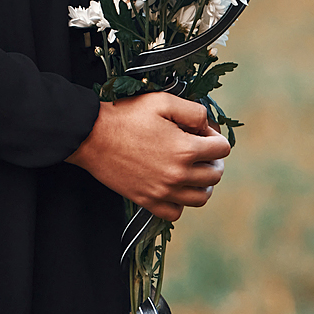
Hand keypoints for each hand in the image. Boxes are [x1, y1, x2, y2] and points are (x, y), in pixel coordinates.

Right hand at [66, 92, 231, 221]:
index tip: (201, 132)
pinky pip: (175, 212)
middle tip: (200, 151)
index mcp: (186, 149)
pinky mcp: (147, 201)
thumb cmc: (126, 116)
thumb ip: (194, 111)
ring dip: (202, 184)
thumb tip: (207, 126)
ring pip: (201, 198)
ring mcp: (163, 191)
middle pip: (215, 175)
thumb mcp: (163, 101)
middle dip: (213, 160)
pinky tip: (173, 187)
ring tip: (192, 172)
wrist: (91, 136)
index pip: (223, 149)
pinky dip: (179, 202)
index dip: (215, 137)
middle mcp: (178, 175)